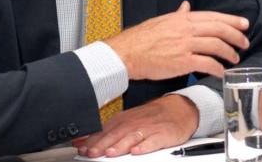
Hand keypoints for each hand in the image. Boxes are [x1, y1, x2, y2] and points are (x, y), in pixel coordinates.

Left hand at [73, 95, 198, 157]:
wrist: (179, 108)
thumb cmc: (152, 117)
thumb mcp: (129, 120)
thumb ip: (108, 131)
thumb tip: (83, 141)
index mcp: (125, 120)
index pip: (106, 130)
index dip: (93, 140)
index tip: (81, 148)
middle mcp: (136, 123)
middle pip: (117, 134)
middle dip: (103, 143)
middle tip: (92, 153)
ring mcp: (150, 128)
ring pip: (133, 137)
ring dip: (121, 145)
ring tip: (111, 153)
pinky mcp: (163, 134)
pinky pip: (153, 140)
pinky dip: (145, 146)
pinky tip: (137, 151)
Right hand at [106, 1, 249, 79]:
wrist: (126, 53)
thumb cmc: (141, 38)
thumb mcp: (162, 20)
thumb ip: (178, 14)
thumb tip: (186, 6)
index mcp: (183, 18)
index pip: (214, 16)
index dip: (232, 20)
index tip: (244, 24)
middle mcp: (187, 29)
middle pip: (219, 29)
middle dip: (236, 36)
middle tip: (245, 42)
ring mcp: (185, 45)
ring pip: (216, 46)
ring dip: (229, 53)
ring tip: (235, 59)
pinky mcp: (182, 62)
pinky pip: (207, 64)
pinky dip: (217, 68)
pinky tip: (221, 72)